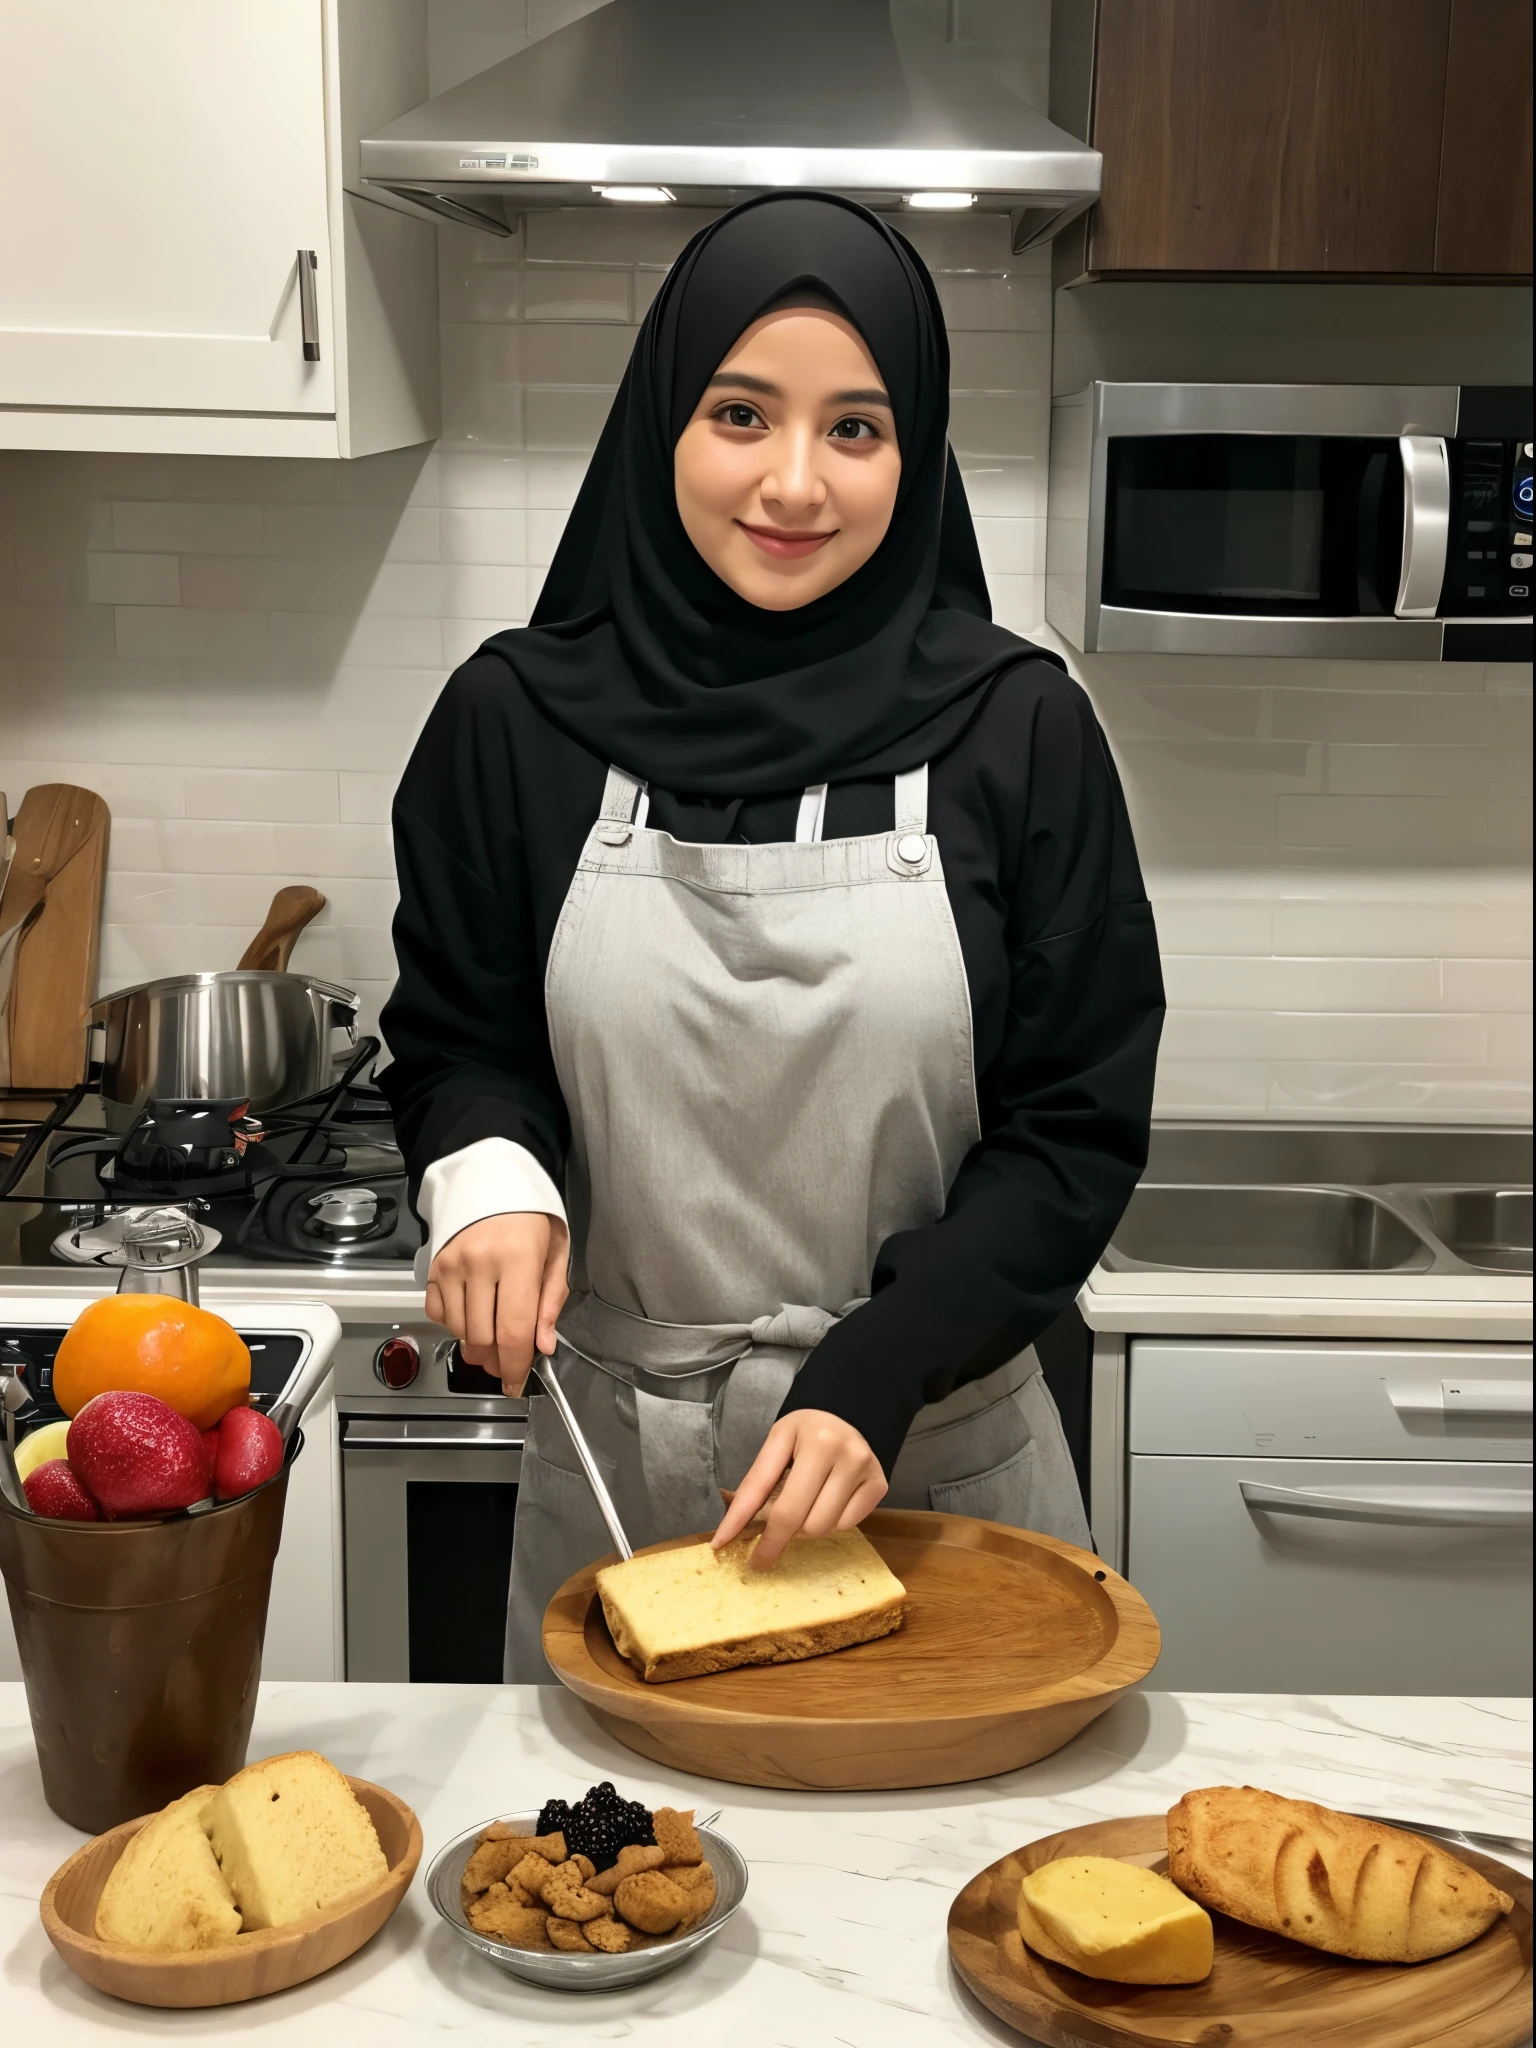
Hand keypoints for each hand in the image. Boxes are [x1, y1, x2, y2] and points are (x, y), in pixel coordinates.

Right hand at [425, 1212, 568, 1396]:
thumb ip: (550, 1301)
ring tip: (492, 1340)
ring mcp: (452, 1264)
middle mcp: (480, 1263)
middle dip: (497, 1361)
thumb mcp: (556, 1254)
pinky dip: (453, 1325)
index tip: (517, 1384)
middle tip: (508, 1365)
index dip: (516, 1365)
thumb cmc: (532, 1220)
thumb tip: (542, 1345)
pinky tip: (471, 1316)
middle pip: (483, 1337)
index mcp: (518, 1259)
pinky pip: (437, 1313)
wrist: (494, 1182)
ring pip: (459, 1330)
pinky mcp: (433, 1266)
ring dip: (476, 1345)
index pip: (513, 1330)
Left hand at [713, 1410, 887, 1568]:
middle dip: (781, 1536)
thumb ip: (756, 1485)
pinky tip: (829, 1500)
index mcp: (814, 1442)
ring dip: (808, 1527)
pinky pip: (848, 1525)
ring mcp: (865, 1471)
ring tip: (806, 1502)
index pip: (779, 1502)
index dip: (755, 1533)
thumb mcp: (777, 1444)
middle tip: (770, 1541)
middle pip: (803, 1522)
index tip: (735, 1554)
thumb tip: (729, 1532)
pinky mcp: (879, 1485)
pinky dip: (832, 1521)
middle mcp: (844, 1455)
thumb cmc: (806, 1430)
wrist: (849, 1413)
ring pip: (825, 1528)